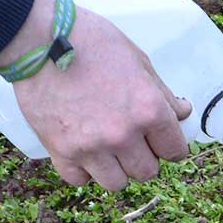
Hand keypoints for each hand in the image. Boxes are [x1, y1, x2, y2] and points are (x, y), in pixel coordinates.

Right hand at [0, 0, 191, 190]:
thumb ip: (162, 93)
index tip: (163, 143)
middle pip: (147, 172)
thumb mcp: (138, 60)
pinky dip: (83, 169)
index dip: (171, 146)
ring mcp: (91, 147)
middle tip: (132, 141)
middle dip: (143, 158)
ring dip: (116, 169)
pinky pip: (80, 180)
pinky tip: (82, 150)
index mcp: (148, 110)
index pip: (175, 151)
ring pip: (117, 183)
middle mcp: (122, 135)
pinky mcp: (61, 152)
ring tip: (107, 149)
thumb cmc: (92, 41)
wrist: (40, 39)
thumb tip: (182, 113)